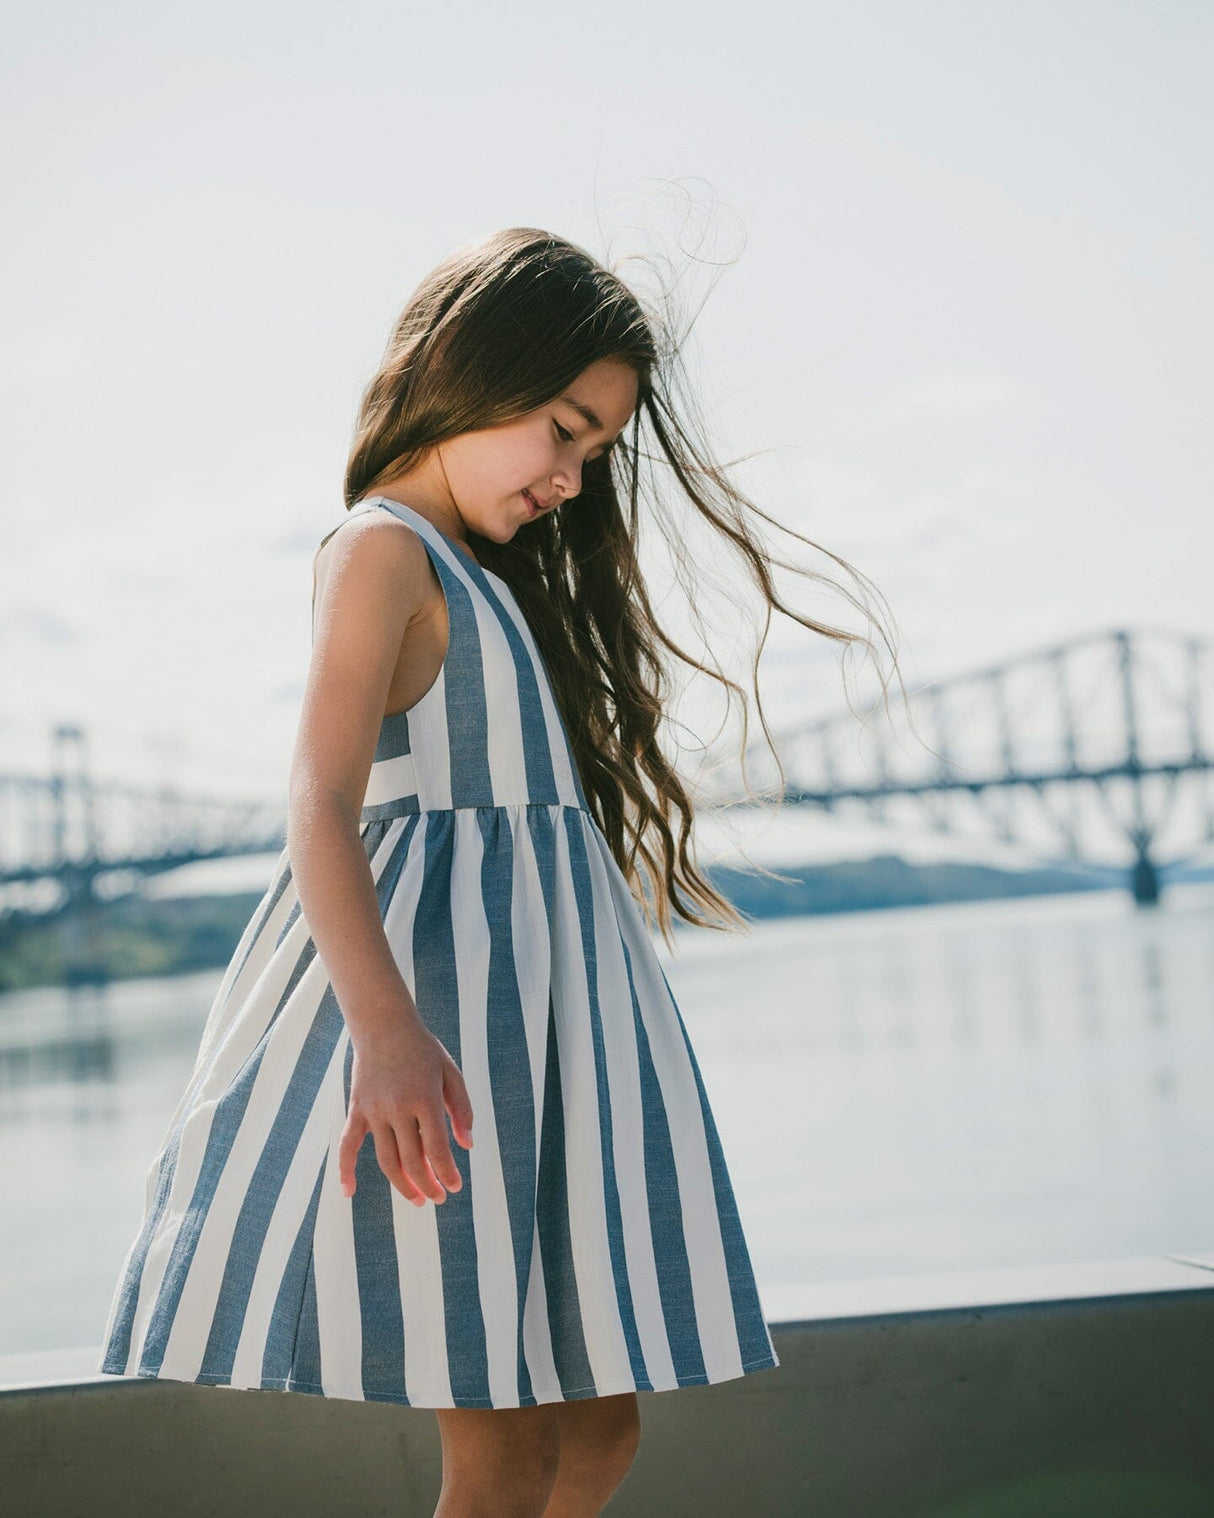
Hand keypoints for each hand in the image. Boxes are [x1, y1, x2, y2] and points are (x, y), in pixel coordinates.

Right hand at [338, 1016, 473, 1205]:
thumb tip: (467, 1145)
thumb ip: (461, 1109)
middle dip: (428, 1185)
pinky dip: (345, 1170)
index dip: (447, 1174)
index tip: (454, 1187)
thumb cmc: (422, 1049)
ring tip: (416, 1199)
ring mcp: (374, 1111)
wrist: (383, 1026)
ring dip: (402, 1185)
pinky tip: (349, 1192)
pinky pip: (348, 1146)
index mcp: (425, 1099)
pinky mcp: (357, 1110)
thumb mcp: (450, 1072)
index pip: (437, 1149)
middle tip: (438, 1198)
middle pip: (412, 1161)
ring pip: (386, 1160)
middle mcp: (398, 1109)